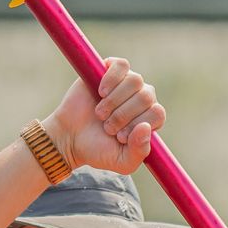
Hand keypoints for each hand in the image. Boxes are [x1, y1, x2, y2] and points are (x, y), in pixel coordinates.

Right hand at [42, 58, 164, 174]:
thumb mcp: (122, 162)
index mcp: (149, 119)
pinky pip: (122, 65)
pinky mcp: (110, 70)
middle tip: (108, 127)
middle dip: (124, 115)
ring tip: (101, 113)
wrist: (70, 138)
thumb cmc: (98, 150)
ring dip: (115, 100)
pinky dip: (112, 80)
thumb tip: (145, 127)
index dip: (138, 124)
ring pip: (135, 80)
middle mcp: (142, 99)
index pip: (158, 114)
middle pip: (146, 97)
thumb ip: (139, 152)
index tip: (120, 136)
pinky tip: (101, 93)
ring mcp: (127, 83)